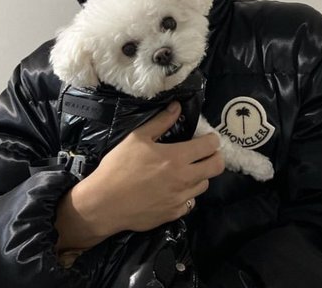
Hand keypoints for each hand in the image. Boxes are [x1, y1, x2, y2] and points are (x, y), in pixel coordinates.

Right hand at [54, 101, 223, 252]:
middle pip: (216, 167)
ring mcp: (181, 199)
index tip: (207, 138)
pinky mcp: (174, 214)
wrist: (104, 203)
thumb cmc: (119, 166)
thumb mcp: (138, 138)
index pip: (210, 146)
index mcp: (177, 157)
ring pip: (204, 184)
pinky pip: (190, 202)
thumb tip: (177, 107)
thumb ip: (161, 122)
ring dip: (200, 175)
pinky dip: (187, 193)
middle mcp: (184, 179)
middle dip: (215, 156)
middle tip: (204, 153)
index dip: (212, 139)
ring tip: (187, 170)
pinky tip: (174, 188)